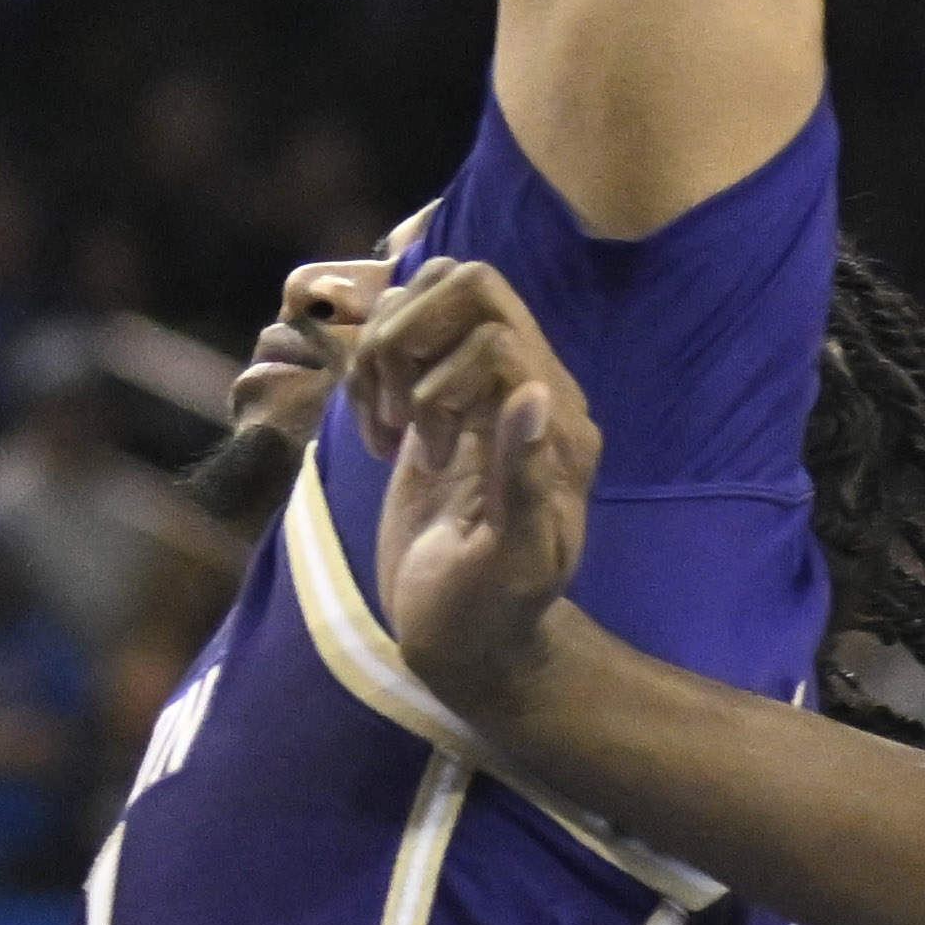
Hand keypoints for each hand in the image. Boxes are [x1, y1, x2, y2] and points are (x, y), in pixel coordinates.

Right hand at [350, 257, 598, 715]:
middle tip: (397, 418)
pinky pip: (397, 330)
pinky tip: (376, 433)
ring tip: (385, 429)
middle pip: (466, 285)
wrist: (464, 639)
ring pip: (425, 294)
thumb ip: (524, 477)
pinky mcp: (434, 399)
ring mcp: (475, 388)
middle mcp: (524, 387)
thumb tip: (531, 394)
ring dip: (382, 352)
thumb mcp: (514, 562)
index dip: (443, 381)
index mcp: (556, 421)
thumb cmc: (494, 613)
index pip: (495, 331)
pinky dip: (368, 369)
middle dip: (407, 338)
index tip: (431, 457)